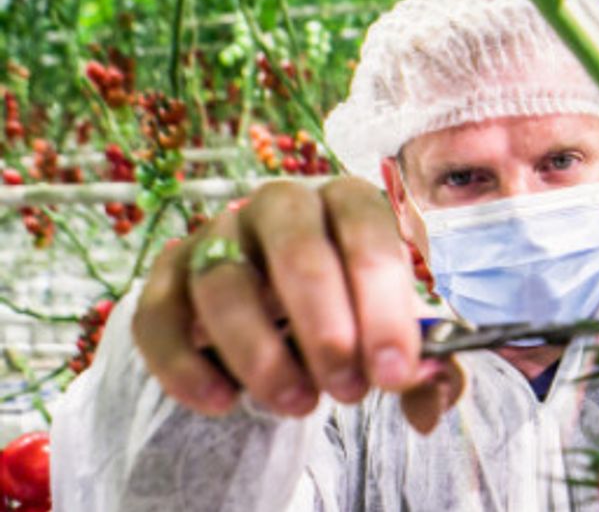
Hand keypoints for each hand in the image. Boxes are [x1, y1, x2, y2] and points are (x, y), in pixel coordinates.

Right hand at [132, 178, 464, 433]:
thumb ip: (421, 364)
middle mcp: (282, 205)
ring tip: (297, 404)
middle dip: (325, 328)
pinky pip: (160, 314)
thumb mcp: (390, 335)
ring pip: (225, 283)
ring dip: (261, 353)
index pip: (367, 233)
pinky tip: (222, 400)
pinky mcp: (167, 276)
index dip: (383, 305)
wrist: (278, 316)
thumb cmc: (350, 313)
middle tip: (347, 390)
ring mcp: (218, 235)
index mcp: (348, 202)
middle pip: (298, 251)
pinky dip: (186, 364)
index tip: (393, 371)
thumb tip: (431, 390)